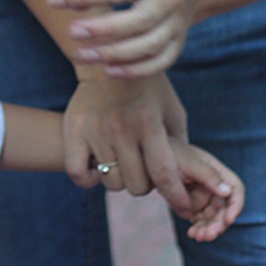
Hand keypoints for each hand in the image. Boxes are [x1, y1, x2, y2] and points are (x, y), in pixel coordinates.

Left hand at [48, 0, 197, 77]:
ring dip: (114, 53)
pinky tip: (109, 70)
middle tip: (72, 32)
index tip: (54, 0)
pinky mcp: (177, 44)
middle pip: (140, 19)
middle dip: (103, 29)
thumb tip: (73, 2)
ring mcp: (177, 23)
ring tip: (83, 55)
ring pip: (150, 45)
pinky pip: (160, 63)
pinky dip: (134, 70)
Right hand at [61, 72, 192, 214]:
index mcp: (149, 124)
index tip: (184, 206)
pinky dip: (88, 178)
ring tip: (121, 164)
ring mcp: (96, 130)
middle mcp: (122, 129)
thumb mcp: (172, 109)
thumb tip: (191, 175)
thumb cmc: (146, 87)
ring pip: (111, 182)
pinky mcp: (74, 129)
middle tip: (143, 172)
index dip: (176, 196)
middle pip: (137, 185)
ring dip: (119, 180)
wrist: (107, 59)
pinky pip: (77, 172)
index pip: (163, 174)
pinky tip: (96, 167)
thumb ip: (181, 142)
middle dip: (146, 185)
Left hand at [168, 139, 244, 242]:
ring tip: (197, 236)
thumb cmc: (170, 151)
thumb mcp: (189, 162)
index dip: (235, 206)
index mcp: (217, 172)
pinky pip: (199, 221)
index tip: (228, 220)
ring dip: (208, 230)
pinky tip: (192, 233)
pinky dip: (198, 228)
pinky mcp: (191, 206)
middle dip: (218, 224)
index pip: (236, 189)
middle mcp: (213, 186)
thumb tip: (227, 192)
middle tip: (208, 235)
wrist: (150, 155)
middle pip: (224, 209)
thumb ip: (207, 176)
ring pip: (212, 219)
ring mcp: (203, 197)